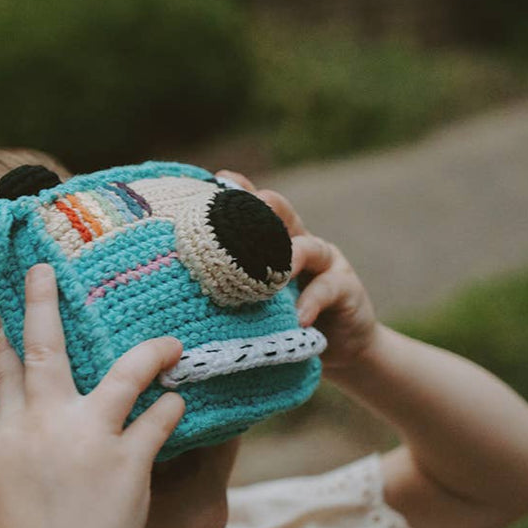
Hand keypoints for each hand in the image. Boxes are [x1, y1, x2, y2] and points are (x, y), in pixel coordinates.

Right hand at [0, 263, 185, 527]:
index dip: (0, 329)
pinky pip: (158, 420)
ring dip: (151, 352)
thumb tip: (4, 429)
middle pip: (45, 350)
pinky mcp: (128, 462)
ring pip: (124, 374)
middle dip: (43, 304)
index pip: (2, 369)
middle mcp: (46, 425)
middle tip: (48, 270)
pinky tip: (181, 401)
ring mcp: (89, 440)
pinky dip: (171, 407)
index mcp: (10, 433)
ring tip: (172, 343)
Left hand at [217, 169, 379, 368]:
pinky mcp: (346, 288)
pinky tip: (298, 317)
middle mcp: (300, 243)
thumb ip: (233, 287)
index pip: (256, 209)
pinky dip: (311, 302)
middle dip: (263, 208)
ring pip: (307, 247)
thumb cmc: (285, 323)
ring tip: (271, 275)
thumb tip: (181, 286)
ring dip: (287, 257)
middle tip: (245, 212)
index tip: (217, 180)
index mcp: (275, 241)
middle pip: (282, 213)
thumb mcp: (256, 301)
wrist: (340, 347)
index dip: (239, 192)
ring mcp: (325, 263)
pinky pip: (327, 289)